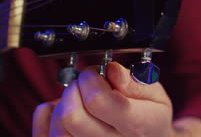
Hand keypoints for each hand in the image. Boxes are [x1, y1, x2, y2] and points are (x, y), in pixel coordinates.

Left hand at [33, 62, 174, 136]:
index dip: (91, 78)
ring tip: (78, 101)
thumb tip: (112, 70)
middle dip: (74, 89)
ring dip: (62, 104)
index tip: (96, 74)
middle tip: (85, 86)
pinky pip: (45, 135)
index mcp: (136, 127)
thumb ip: (136, 82)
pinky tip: (64, 113)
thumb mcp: (156, 98)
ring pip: (57, 129)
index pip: (97, 101)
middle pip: (71, 117)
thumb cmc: (148, 120)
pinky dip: (48, 117)